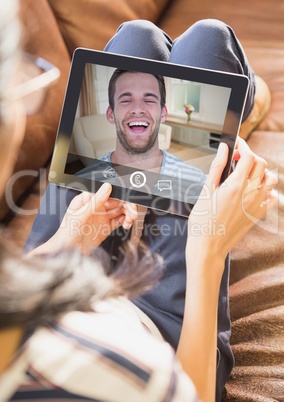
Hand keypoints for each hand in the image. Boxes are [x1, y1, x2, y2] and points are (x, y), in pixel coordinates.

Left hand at [30, 183, 137, 254]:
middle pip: (116, 201)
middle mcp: (96, 206)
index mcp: (88, 199)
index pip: (107, 192)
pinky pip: (119, 221)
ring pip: (120, 211)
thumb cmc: (66, 233)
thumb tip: (106, 187)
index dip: (119, 195)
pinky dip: (125, 221)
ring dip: (128, 213)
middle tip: (132, 212)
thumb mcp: (81, 216)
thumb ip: (95, 201)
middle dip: (127, 205)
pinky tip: (126, 224)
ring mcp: (101, 216)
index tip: (127, 200)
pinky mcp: (106, 227)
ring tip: (131, 219)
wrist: (66, 252)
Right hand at [187, 138, 277, 266]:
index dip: (243, 146)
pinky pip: (273, 198)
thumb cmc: (202, 222)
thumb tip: (224, 149)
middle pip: (261, 164)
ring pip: (271, 180)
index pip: (248, 156)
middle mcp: (250, 194)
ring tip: (246, 174)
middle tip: (236, 159)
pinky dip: (268, 190)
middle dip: (250, 156)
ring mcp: (256, 205)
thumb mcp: (205, 190)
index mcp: (235, 186)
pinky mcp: (258, 216)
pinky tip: (255, 191)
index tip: (236, 144)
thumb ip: (217, 167)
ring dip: (261, 172)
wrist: (208, 247)